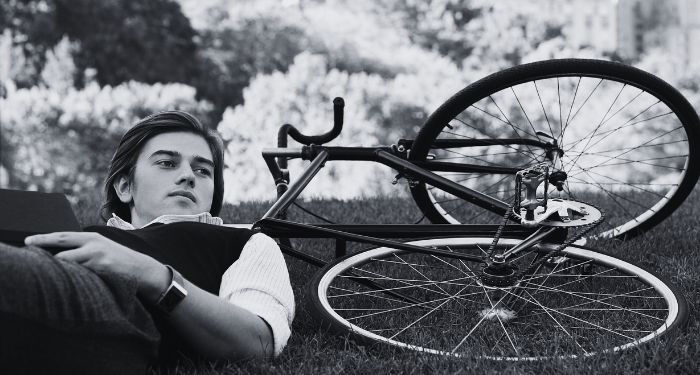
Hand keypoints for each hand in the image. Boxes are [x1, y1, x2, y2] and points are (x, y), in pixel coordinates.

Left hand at [25, 232, 169, 302]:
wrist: (143, 270)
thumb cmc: (121, 263)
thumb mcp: (103, 250)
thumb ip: (85, 250)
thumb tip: (62, 256)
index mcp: (92, 237)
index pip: (63, 235)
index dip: (45, 237)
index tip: (29, 241)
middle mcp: (93, 242)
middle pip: (60, 240)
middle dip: (42, 242)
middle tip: (27, 245)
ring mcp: (97, 253)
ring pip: (66, 258)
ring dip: (54, 265)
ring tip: (42, 270)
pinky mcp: (101, 265)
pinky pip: (78, 271)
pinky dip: (68, 275)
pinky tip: (62, 280)